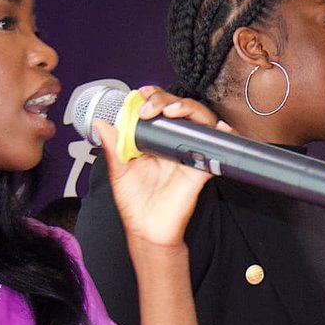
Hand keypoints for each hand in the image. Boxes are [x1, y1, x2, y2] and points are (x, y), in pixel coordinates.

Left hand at [96, 86, 222, 249]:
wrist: (148, 230)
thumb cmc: (136, 203)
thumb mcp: (119, 172)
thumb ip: (113, 147)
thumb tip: (101, 123)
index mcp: (154, 140)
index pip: (158, 108)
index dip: (153, 96)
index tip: (141, 95)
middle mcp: (173, 143)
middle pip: (180, 108)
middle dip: (166, 99)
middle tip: (150, 108)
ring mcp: (189, 153)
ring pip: (200, 121)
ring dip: (189, 109)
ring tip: (172, 111)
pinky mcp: (202, 168)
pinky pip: (217, 149)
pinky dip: (222, 135)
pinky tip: (218, 129)